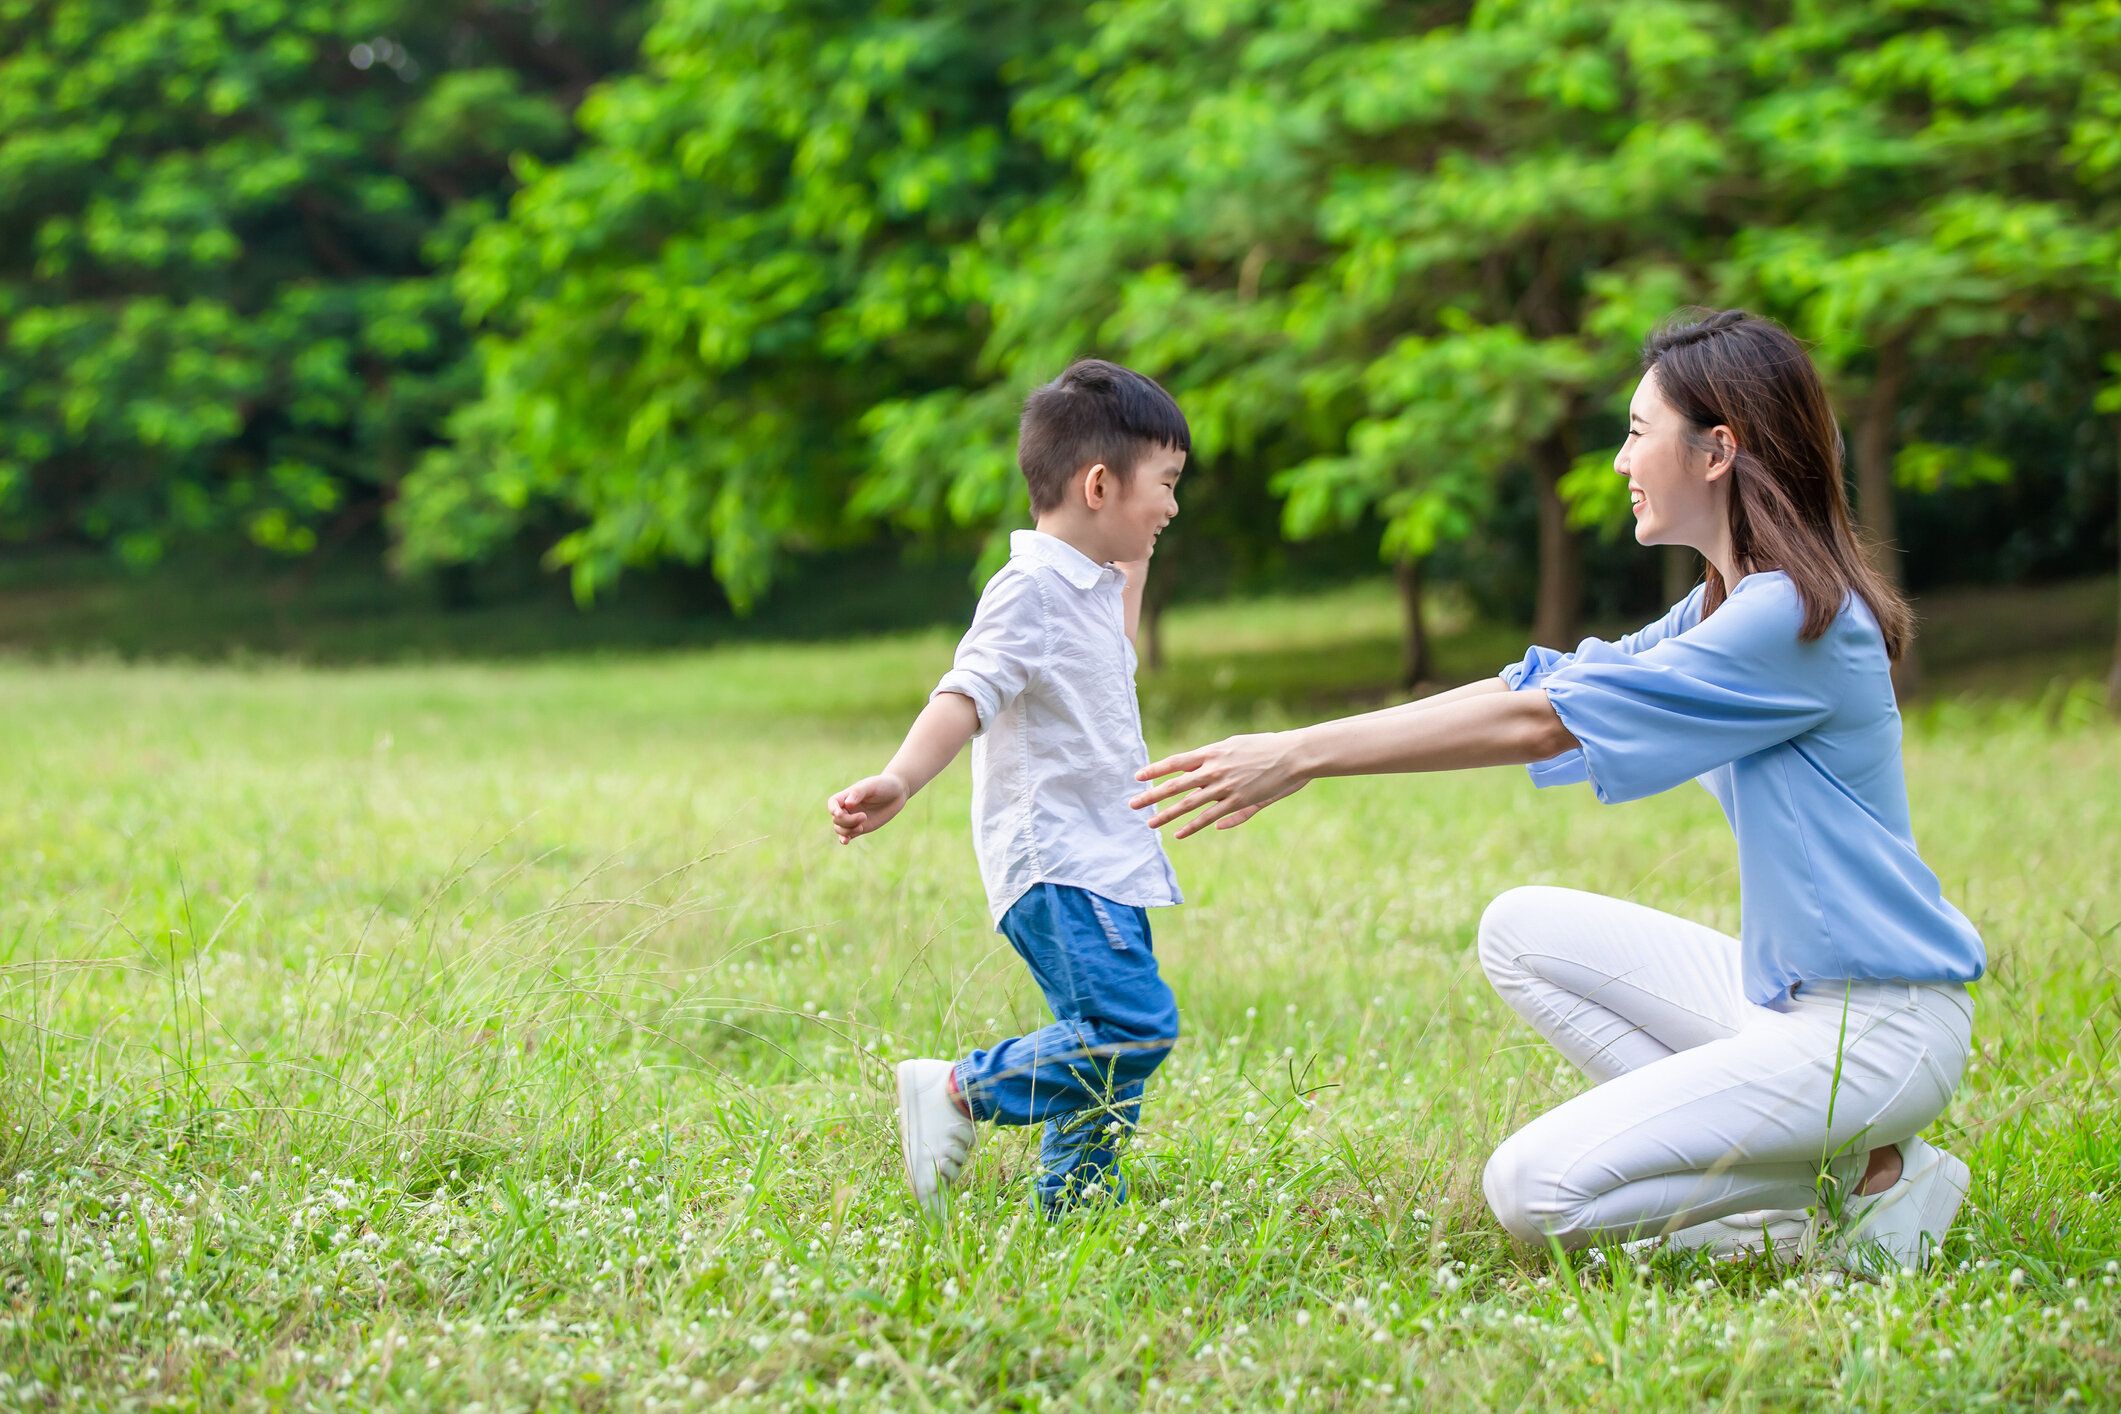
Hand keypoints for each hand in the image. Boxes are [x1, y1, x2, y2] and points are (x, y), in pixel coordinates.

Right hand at [828, 773, 908, 842]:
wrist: (897, 793)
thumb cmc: (883, 785)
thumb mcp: (871, 786)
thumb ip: (858, 793)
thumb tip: (847, 805)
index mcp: (847, 796)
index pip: (832, 803)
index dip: (833, 809)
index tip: (839, 813)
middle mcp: (847, 808)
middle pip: (837, 819)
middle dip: (847, 821)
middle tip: (864, 816)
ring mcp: (853, 819)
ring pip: (840, 829)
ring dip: (847, 831)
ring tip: (861, 827)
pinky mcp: (860, 828)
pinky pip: (847, 835)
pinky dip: (844, 839)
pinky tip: (846, 841)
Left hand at [1128, 732, 1309, 838]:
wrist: (1294, 754)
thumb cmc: (1267, 747)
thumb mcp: (1237, 746)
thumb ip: (1216, 762)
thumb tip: (1194, 768)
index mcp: (1213, 752)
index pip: (1176, 762)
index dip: (1155, 770)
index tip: (1137, 776)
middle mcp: (1214, 770)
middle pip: (1176, 785)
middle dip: (1152, 795)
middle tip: (1132, 804)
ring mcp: (1225, 788)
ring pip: (1189, 804)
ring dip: (1167, 814)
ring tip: (1149, 823)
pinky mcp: (1239, 802)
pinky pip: (1210, 817)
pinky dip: (1193, 826)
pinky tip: (1178, 834)